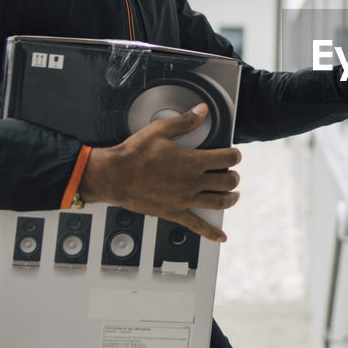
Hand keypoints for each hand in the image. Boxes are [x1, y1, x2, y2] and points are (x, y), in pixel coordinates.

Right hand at [78, 104, 240, 241]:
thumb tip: (201, 110)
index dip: (234, 155)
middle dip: (233, 176)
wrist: (113, 176)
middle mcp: (192, 182)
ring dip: (230, 198)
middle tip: (231, 173)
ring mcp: (185, 199)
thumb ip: (184, 121)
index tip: (233, 154)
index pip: (227, 158)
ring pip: (219, 202)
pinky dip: (210, 232)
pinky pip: (196, 225)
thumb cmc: (133, 154)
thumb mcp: (159, 131)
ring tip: (232, 195)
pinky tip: (220, 237)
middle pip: (228, 181)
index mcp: (191, 161)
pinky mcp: (174, 212)